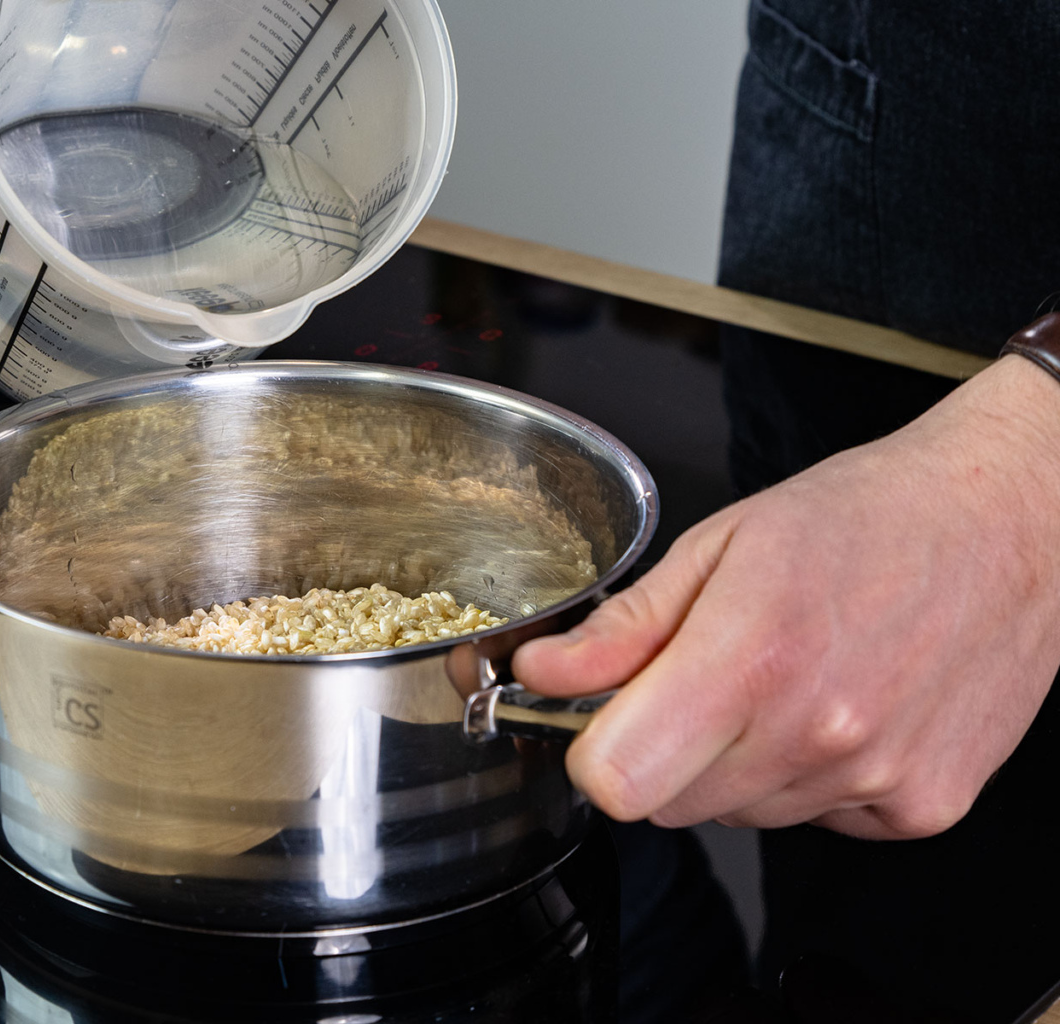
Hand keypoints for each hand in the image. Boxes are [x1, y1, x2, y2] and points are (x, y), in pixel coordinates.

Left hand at [512, 355, 1059, 838]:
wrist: (1010, 524)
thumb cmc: (867, 518)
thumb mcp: (721, 544)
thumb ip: (624, 626)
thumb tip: (541, 672)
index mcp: (751, 658)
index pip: (616, 780)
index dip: (593, 751)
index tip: (605, 716)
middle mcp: (817, 733)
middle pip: (668, 805)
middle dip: (660, 751)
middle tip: (705, 676)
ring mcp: (876, 779)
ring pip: (740, 816)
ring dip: (737, 764)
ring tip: (786, 677)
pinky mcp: (922, 808)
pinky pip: (816, 821)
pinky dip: (809, 777)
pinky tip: (840, 706)